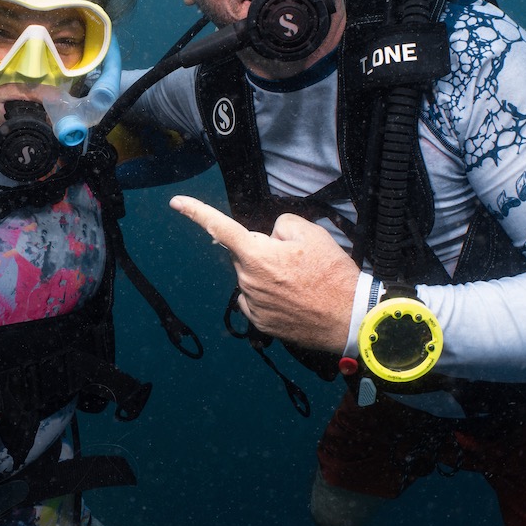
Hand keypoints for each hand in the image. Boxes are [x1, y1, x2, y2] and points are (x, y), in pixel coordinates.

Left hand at [169, 195, 359, 351]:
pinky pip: (256, 299)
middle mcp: (247, 280)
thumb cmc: (332, 274)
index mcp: (256, 255)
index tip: (176, 202)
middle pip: (245, 255)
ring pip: (252, 277)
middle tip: (297, 261)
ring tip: (301, 282)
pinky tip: (294, 299)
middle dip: (263, 252)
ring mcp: (253, 304)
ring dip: (269, 275)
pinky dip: (270, 295)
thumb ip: (281, 226)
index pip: (219, 227)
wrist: (349, 317)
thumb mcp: (311, 233)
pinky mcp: (261, 323)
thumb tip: (270, 238)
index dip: (196, 212)